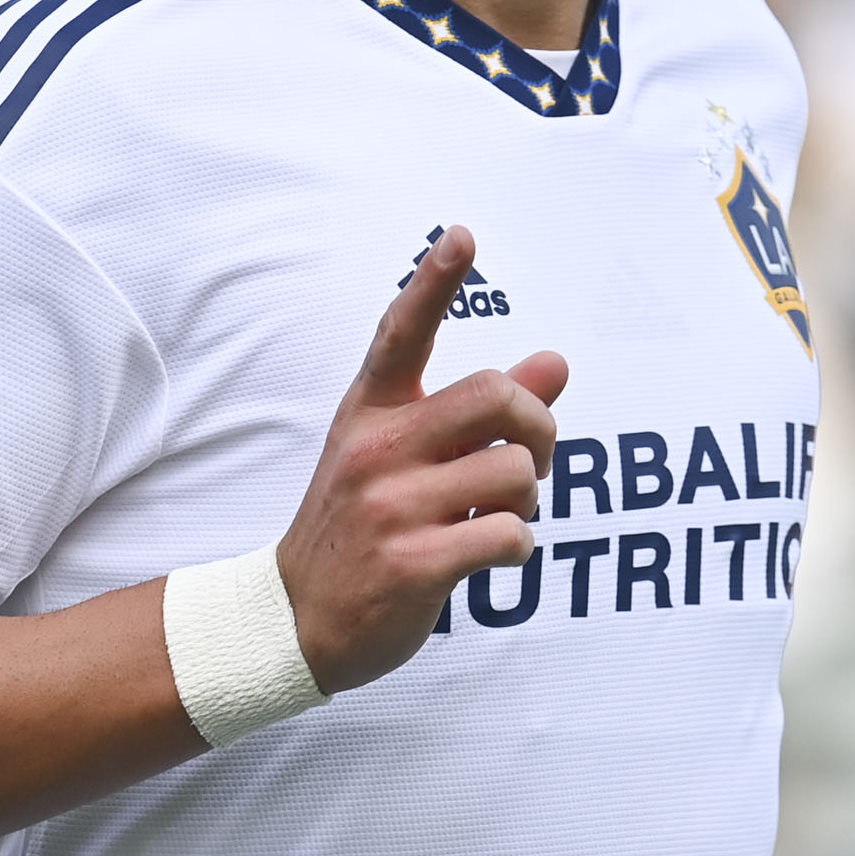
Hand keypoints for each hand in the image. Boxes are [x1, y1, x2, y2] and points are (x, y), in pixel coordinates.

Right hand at [273, 227, 567, 692]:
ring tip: (501, 517)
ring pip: (514, 473)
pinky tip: (494, 554)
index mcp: (370, 414)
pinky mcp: (414, 564)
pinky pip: (509, 535)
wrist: (298, 618)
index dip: (434, 283)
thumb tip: (556, 363)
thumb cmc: (363, 527)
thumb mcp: (403, 458)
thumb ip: (479, 412)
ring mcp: (391, 507)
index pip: (401, 334)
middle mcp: (377, 450)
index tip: (463, 237)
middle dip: (537, 427)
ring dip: (528, 500)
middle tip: (531, 458)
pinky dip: (519, 546)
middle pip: (494, 397)